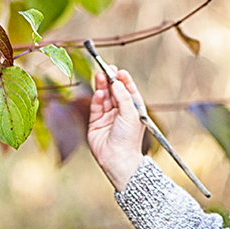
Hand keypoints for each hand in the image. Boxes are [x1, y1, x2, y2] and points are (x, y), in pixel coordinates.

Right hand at [87, 68, 145, 190]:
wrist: (118, 159)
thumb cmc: (129, 139)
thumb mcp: (131, 114)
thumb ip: (123, 96)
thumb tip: (117, 81)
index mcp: (133, 110)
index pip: (128, 90)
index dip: (123, 80)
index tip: (118, 71)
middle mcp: (121, 112)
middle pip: (114, 91)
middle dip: (110, 80)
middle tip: (106, 69)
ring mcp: (108, 117)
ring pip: (104, 97)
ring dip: (102, 86)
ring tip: (100, 75)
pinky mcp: (96, 122)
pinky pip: (96, 107)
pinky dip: (97, 98)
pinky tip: (99, 93)